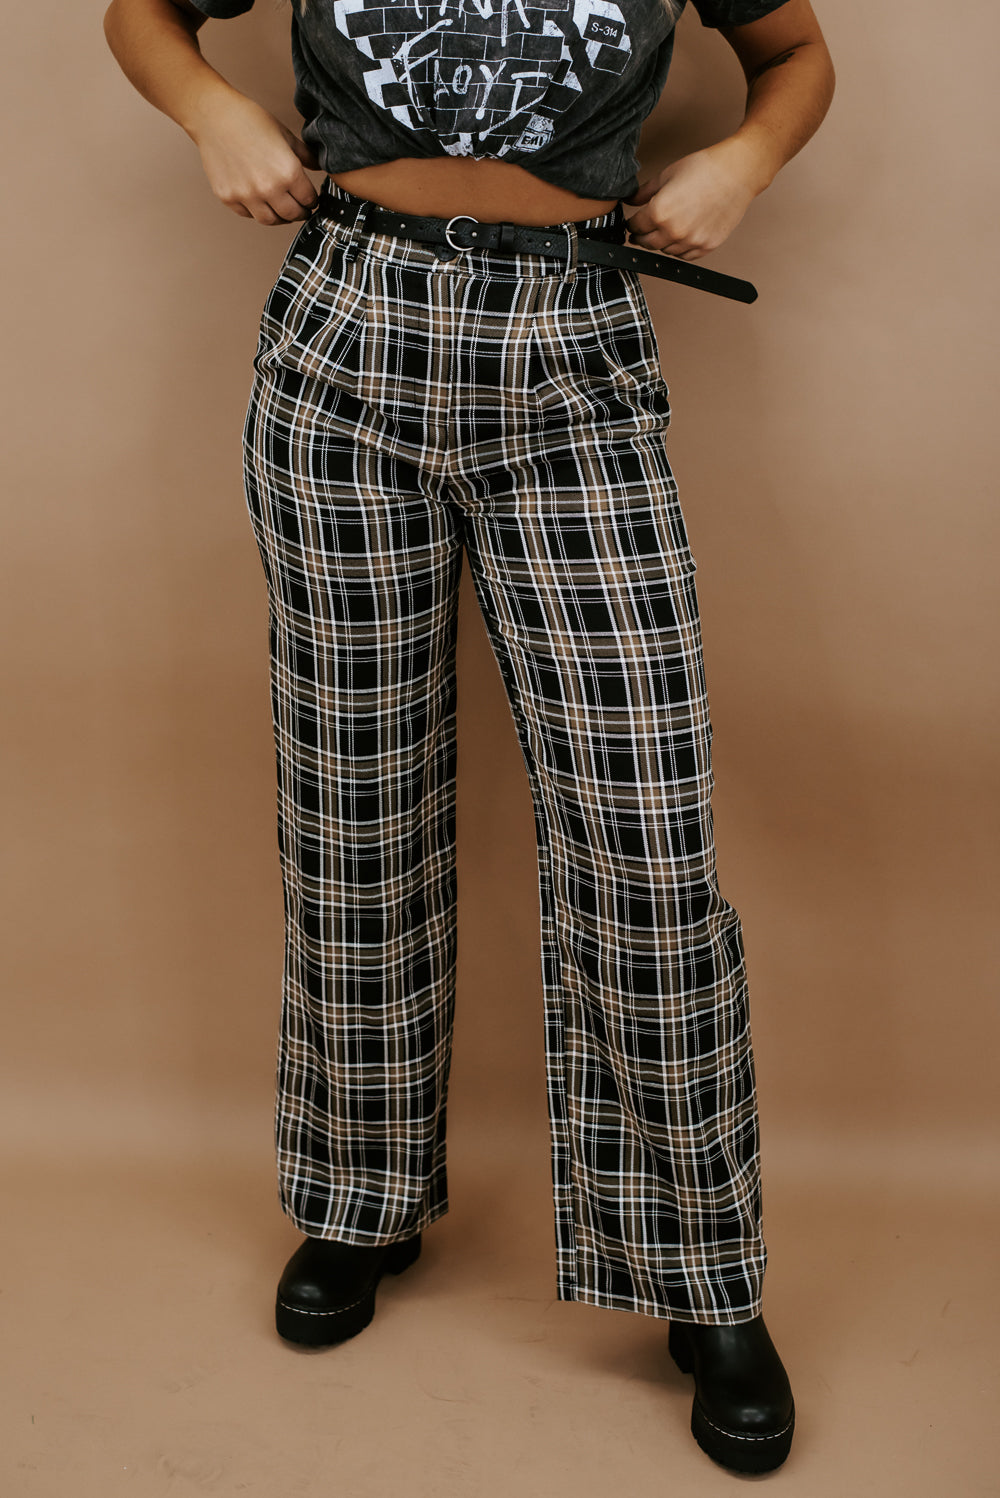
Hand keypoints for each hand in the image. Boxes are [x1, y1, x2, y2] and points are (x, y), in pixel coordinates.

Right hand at [190, 88, 321, 224]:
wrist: (214, 115)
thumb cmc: (249, 119)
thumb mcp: (285, 135)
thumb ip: (304, 155)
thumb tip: (318, 166)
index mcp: (288, 172)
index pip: (309, 199)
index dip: (312, 200)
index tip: (310, 199)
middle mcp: (268, 188)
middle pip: (292, 215)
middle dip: (300, 212)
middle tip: (300, 209)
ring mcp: (247, 196)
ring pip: (270, 220)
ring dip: (279, 217)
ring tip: (281, 209)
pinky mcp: (229, 198)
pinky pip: (248, 214)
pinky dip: (256, 210)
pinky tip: (259, 200)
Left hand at [624, 142, 758, 259]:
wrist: (737, 172)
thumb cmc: (705, 168)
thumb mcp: (667, 175)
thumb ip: (643, 192)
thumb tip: (629, 201)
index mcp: (660, 212)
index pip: (635, 227)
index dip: (631, 224)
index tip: (632, 223)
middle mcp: (674, 231)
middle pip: (648, 243)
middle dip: (642, 236)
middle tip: (643, 230)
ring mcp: (691, 241)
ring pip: (666, 251)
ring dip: (662, 242)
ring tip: (666, 229)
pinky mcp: (706, 246)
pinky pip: (685, 256)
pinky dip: (680, 248)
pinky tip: (681, 235)